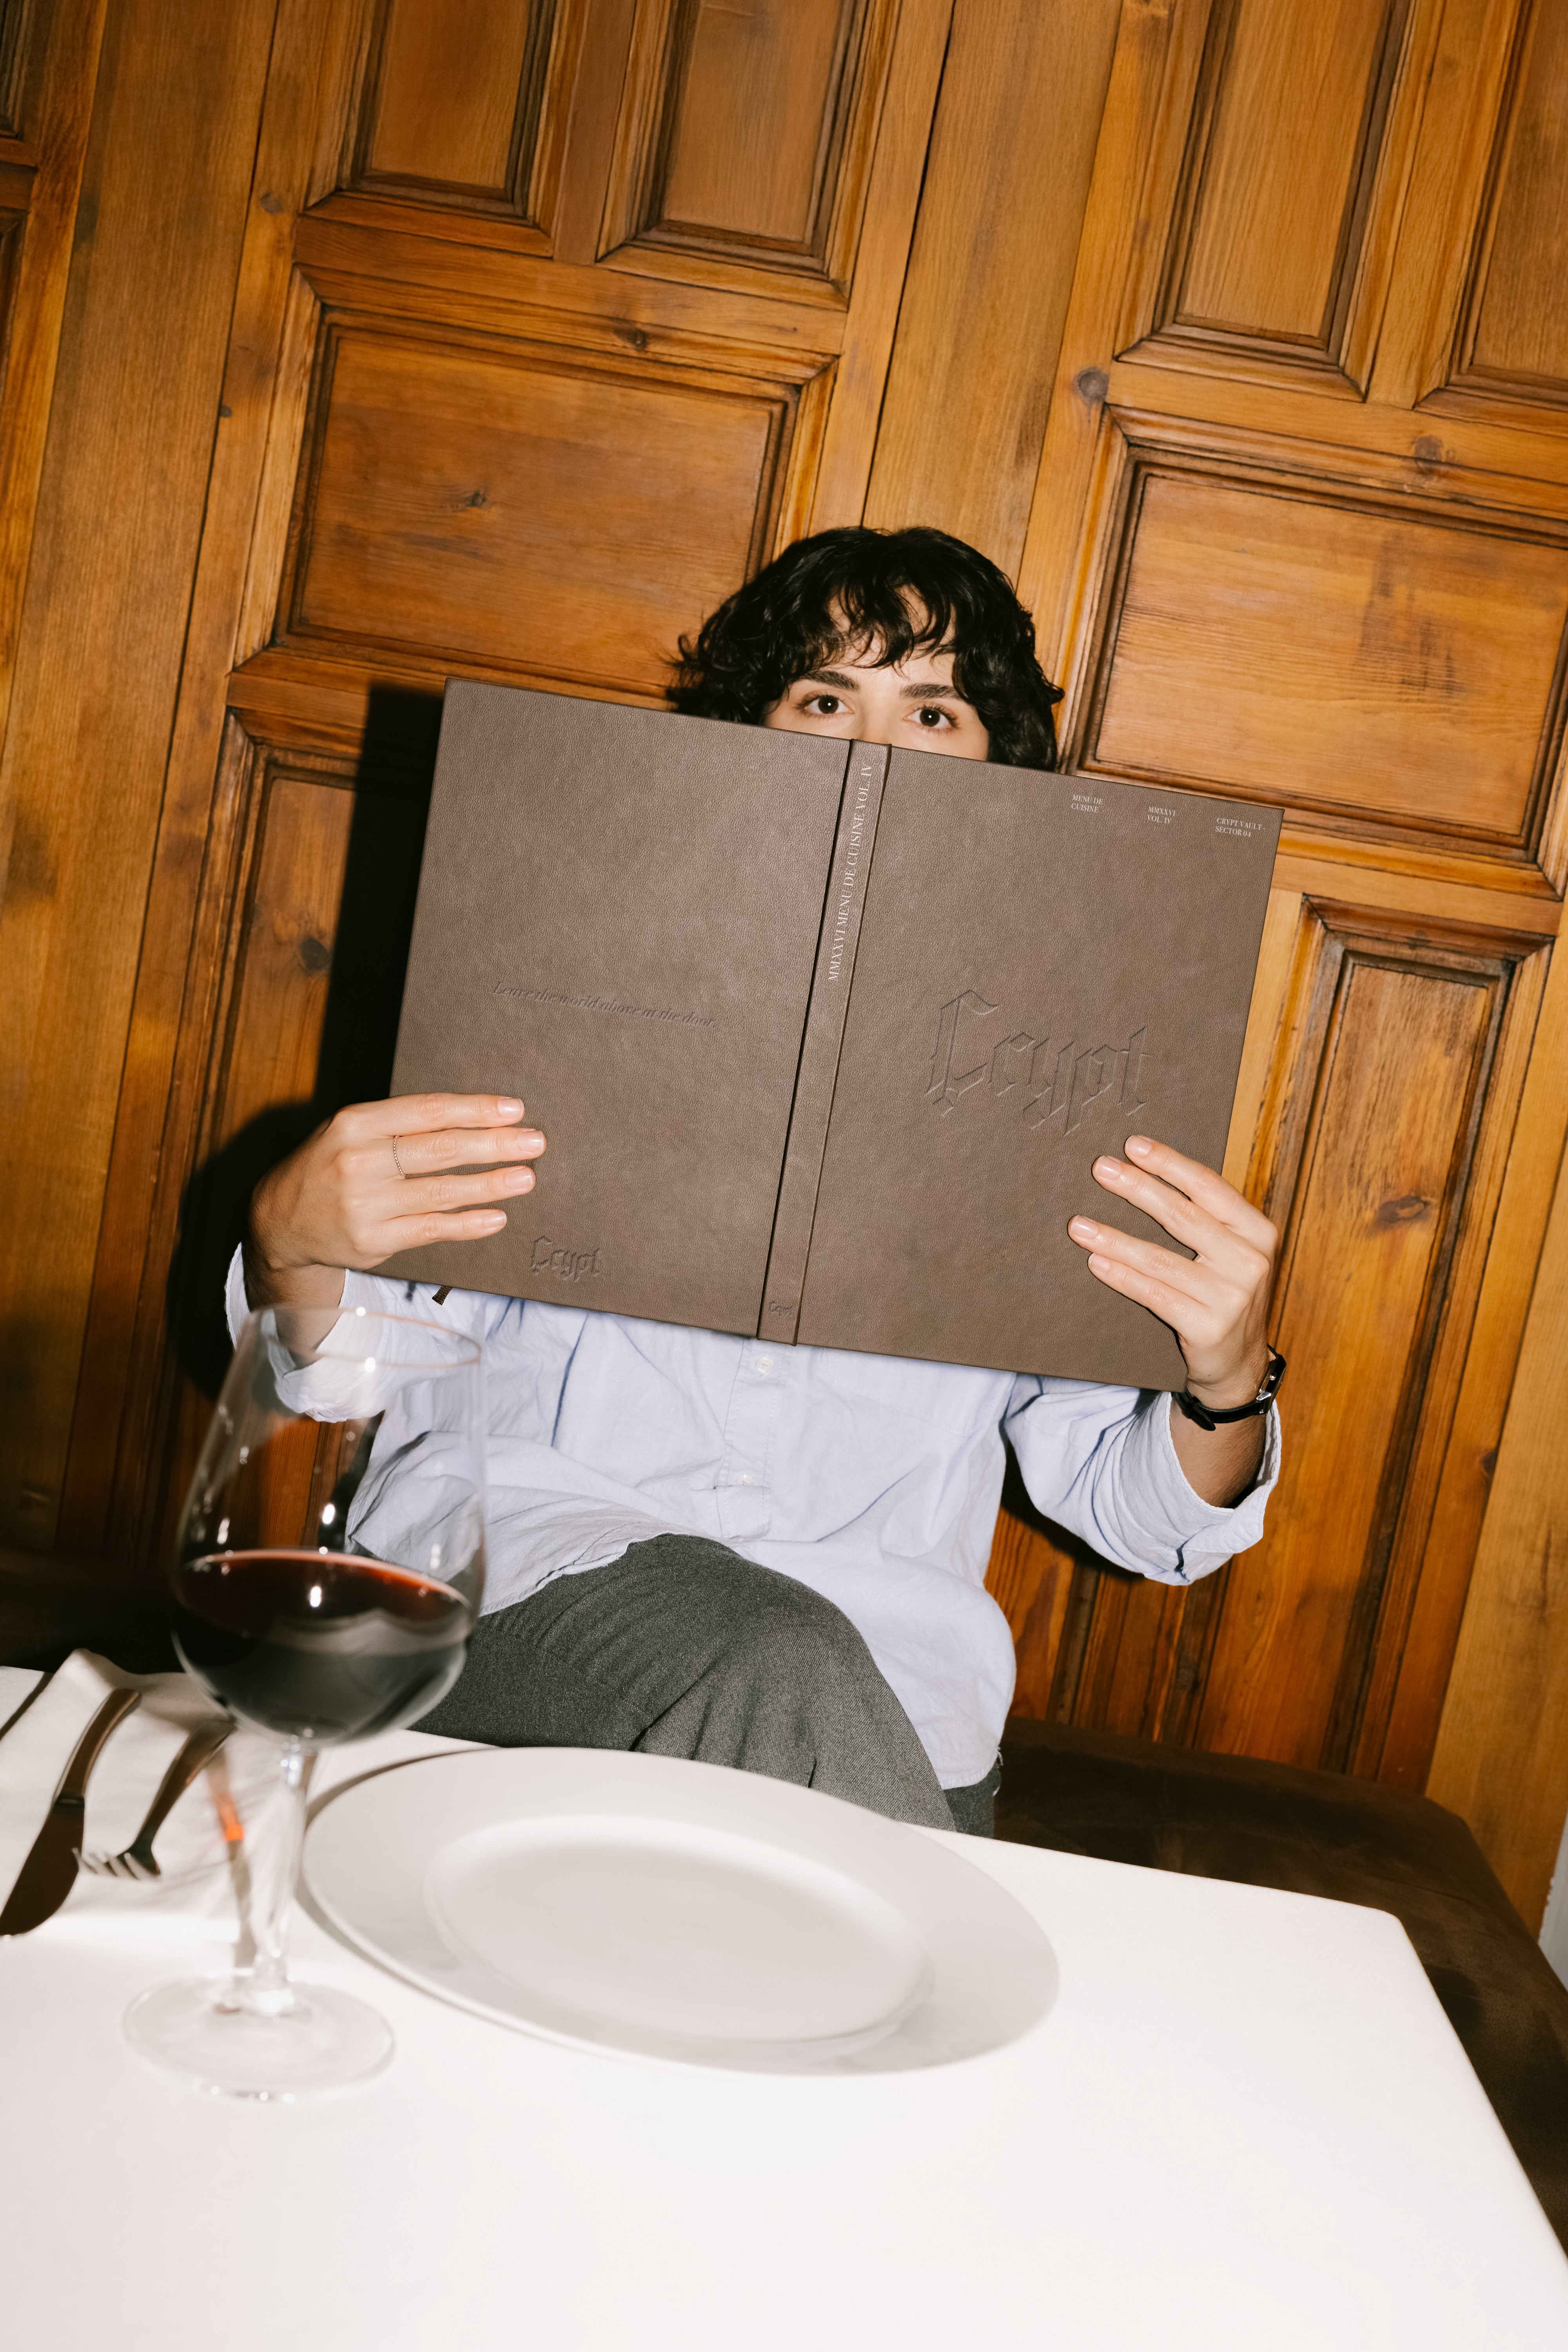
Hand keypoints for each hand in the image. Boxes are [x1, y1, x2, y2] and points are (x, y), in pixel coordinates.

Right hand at [245, 1093, 544, 1309]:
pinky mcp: (373, 1240)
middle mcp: (359, 1161)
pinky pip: (432, 1229)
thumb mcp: (352, 1130)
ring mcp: (365, 1204)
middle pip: (440, 1149)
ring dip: (490, 1185)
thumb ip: (401, 1124)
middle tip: (534, 1142)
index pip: (427, 1111)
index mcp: (355, 1123)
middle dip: (494, 1145)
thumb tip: (473, 1120)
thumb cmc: (329, 1166)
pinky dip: (468, 1223)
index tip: (514, 1110)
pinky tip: (497, 1217)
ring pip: (442, 1192)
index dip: (475, 1109)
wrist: (280, 1220)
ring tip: (526, 1178)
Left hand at [1068, 1137, 1277, 1505]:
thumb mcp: (1227, 1252)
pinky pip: (1154, 1295)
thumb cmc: (1222, 1294)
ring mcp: (1232, 1297)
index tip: (1133, 1145)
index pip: (1209, 1187)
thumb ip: (1202, 1219)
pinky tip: (1096, 1263)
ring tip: (1079, 1224)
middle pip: (1182, 1216)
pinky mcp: (1209, 1328)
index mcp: (1256, 1231)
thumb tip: (1141, 1172)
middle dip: (1136, 1189)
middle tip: (1100, 1169)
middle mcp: (1249, 1261)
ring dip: (1114, 1238)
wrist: (1238, 1363)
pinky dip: (1122, 1278)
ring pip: (1160, 1259)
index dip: (1169, 1163)